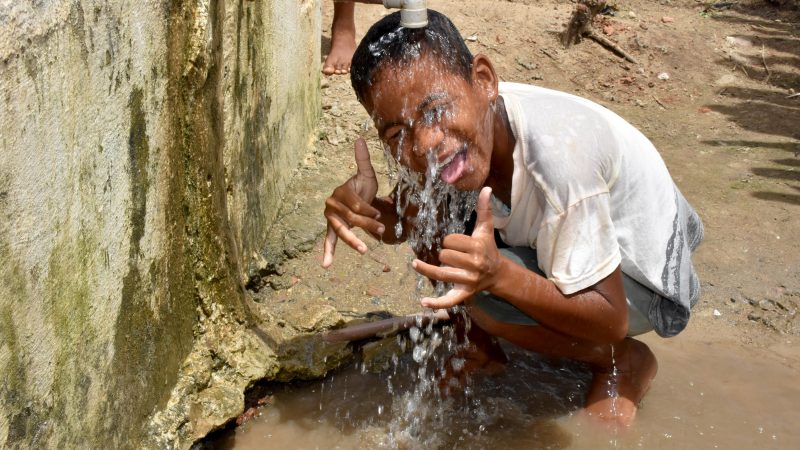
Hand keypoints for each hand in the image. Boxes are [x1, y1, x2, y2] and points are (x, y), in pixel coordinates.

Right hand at [322, 138, 383, 267]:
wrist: (357, 196)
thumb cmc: (363, 186)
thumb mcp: (366, 174)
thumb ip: (363, 159)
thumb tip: (360, 139)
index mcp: (340, 191)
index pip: (355, 204)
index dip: (368, 210)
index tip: (380, 213)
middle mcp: (332, 204)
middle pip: (350, 218)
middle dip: (366, 224)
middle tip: (382, 230)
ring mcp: (330, 217)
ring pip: (342, 231)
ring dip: (352, 240)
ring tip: (363, 249)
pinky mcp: (332, 228)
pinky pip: (329, 241)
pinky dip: (327, 253)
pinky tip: (326, 265)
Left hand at [412, 187, 500, 307]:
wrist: (498, 274)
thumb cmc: (488, 248)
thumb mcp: (486, 229)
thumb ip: (485, 209)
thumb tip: (486, 188)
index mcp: (477, 248)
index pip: (451, 241)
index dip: (449, 241)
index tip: (456, 244)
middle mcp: (474, 265)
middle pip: (444, 256)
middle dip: (444, 254)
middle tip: (452, 256)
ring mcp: (468, 281)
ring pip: (441, 274)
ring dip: (427, 269)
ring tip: (416, 264)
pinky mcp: (464, 294)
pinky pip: (449, 300)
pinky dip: (436, 303)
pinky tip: (423, 303)